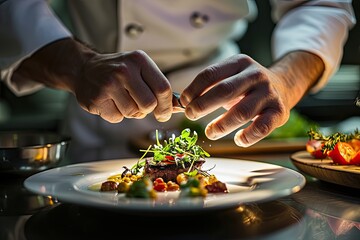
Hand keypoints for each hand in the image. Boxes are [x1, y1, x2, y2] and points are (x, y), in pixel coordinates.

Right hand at [75, 51, 172, 122]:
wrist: (84, 69)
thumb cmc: (117, 71)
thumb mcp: (138, 69)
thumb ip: (156, 86)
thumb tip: (176, 107)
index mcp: (139, 60)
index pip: (163, 88)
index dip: (166, 105)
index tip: (164, 113)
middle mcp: (124, 70)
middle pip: (149, 104)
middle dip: (147, 110)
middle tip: (139, 104)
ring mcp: (108, 84)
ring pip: (133, 113)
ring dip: (130, 112)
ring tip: (121, 99)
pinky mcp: (96, 99)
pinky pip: (117, 118)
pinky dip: (116, 114)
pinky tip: (110, 102)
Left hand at [181, 52, 323, 146]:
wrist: (283, 86)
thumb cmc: (246, 86)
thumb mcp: (230, 77)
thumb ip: (210, 87)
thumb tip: (183, 103)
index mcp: (239, 63)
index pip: (211, 74)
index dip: (194, 89)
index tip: (184, 102)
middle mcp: (256, 75)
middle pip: (224, 91)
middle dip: (202, 105)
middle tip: (190, 115)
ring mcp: (269, 93)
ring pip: (241, 112)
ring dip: (221, 125)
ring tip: (210, 132)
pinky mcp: (279, 111)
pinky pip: (261, 128)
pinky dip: (247, 137)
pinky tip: (238, 140)